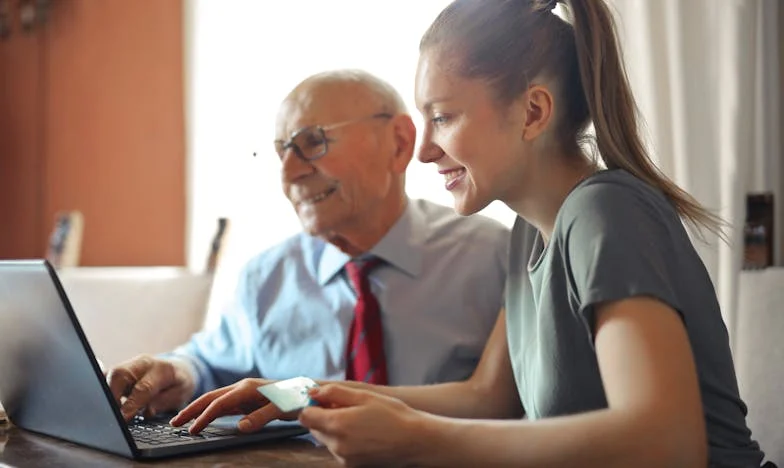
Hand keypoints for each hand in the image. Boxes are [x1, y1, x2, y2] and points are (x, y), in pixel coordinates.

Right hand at [106, 355, 195, 420]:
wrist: (179, 368)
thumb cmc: (179, 383)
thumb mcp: (180, 394)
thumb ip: (163, 402)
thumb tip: (146, 412)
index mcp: (161, 369)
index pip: (143, 387)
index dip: (131, 404)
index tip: (123, 419)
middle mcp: (142, 363)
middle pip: (119, 374)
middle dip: (111, 396)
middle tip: (112, 416)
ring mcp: (129, 364)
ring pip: (109, 374)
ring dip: (106, 394)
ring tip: (107, 411)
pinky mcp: (120, 370)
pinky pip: (106, 377)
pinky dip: (103, 390)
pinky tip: (104, 403)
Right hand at [169, 378, 293, 433]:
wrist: (308, 391)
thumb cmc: (296, 398)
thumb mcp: (281, 409)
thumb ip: (261, 417)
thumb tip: (240, 427)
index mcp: (247, 388)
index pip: (219, 403)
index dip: (204, 417)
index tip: (192, 430)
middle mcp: (242, 387)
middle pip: (210, 397)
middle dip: (191, 409)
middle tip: (174, 423)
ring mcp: (243, 392)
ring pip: (215, 400)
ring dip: (198, 410)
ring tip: (183, 421)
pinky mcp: (246, 398)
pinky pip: (224, 405)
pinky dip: (210, 411)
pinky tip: (204, 418)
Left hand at [299, 384, 427, 466]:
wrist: (415, 441)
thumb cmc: (393, 415)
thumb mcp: (365, 396)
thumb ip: (335, 393)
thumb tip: (313, 392)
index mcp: (337, 424)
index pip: (305, 416)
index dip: (312, 406)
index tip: (324, 400)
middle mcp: (336, 445)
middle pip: (314, 429)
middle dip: (323, 417)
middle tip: (345, 408)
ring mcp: (343, 458)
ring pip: (326, 440)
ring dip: (334, 430)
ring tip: (358, 422)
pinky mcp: (351, 466)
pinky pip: (338, 450)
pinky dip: (343, 441)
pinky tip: (362, 434)